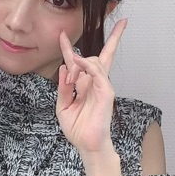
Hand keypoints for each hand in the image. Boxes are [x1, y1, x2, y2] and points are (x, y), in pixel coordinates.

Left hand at [55, 20, 126, 155]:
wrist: (87, 145)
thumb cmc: (78, 129)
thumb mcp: (63, 106)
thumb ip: (63, 88)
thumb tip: (64, 68)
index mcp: (84, 86)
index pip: (78, 63)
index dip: (69, 48)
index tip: (62, 34)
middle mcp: (95, 83)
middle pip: (101, 55)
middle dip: (113, 38)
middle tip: (86, 30)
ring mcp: (103, 87)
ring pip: (95, 61)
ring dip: (79, 63)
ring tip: (70, 78)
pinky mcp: (107, 93)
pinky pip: (98, 72)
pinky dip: (87, 66)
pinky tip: (77, 64)